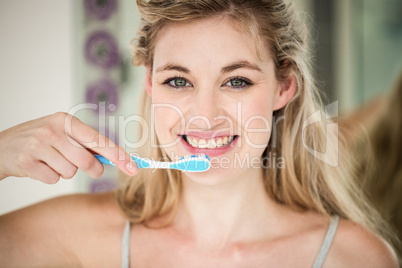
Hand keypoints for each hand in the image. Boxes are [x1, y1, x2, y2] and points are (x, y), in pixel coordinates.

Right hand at [0, 112, 137, 182]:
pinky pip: (53, 179)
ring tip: (51, 160)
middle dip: (91, 169)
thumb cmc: (41, 140)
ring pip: (70, 172)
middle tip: (85, 166)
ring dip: (65, 171)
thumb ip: (85, 144)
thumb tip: (115, 159)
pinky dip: (50, 177)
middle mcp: (53, 129)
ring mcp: (38, 144)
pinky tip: (39, 166)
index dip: (119, 156)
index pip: (99, 141)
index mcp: (66, 120)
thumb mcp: (62, 133)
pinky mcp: (26, 161)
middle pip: (87, 161)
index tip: (134, 169)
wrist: (2, 146)